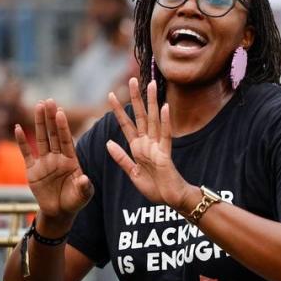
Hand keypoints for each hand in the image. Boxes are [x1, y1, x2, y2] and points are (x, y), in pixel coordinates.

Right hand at [15, 100, 93, 223]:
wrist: (60, 212)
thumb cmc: (75, 201)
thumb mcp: (83, 195)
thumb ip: (84, 187)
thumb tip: (84, 178)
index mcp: (71, 161)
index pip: (67, 140)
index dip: (63, 127)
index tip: (60, 112)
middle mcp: (58, 158)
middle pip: (54, 134)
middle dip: (51, 118)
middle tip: (49, 100)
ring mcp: (44, 163)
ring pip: (41, 139)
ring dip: (38, 123)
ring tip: (38, 106)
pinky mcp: (32, 170)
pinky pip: (26, 153)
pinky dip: (21, 142)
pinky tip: (17, 128)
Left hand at [107, 78, 192, 210]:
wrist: (171, 200)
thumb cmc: (155, 188)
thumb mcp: (132, 173)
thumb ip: (121, 158)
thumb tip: (108, 143)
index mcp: (137, 148)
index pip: (126, 124)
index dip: (118, 110)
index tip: (111, 94)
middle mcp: (147, 143)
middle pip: (140, 116)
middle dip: (136, 98)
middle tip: (131, 80)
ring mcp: (158, 147)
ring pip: (153, 120)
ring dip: (152, 103)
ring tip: (152, 85)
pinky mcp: (166, 154)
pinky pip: (165, 135)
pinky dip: (164, 122)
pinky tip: (164, 108)